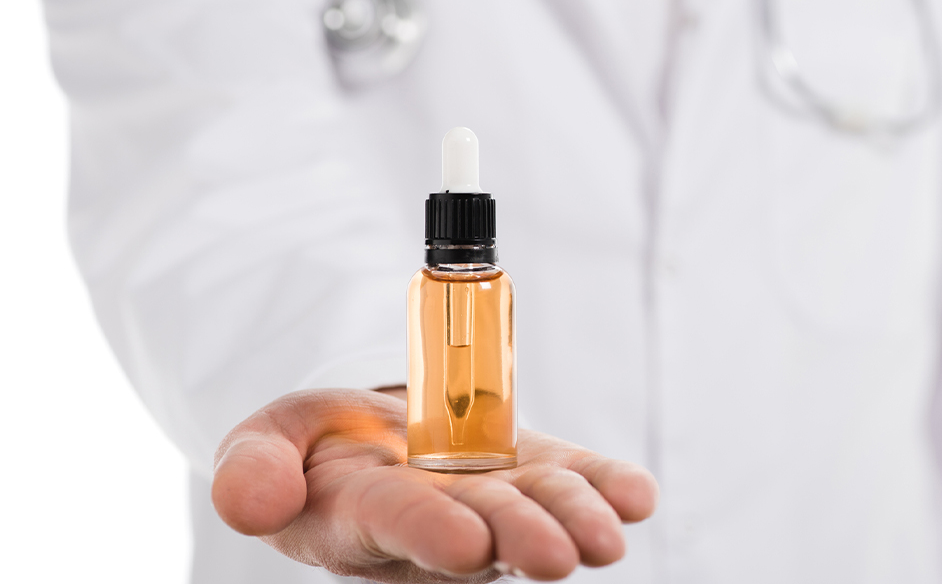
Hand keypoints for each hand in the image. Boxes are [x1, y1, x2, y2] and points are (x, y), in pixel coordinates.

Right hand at [211, 388, 657, 581]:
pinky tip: (636, 495)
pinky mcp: (536, 468)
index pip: (398, 524)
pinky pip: (577, 477)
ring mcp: (496, 496)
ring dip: (576, 520)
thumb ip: (255, 469)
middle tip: (556, 558)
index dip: (429, 533)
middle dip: (519, 539)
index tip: (463, 545)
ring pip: (539, 508)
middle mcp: (441, 518)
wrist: (371, 436)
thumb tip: (253, 504)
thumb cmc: (315, 444)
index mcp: (366, 513)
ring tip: (608, 538)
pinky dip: (609, 485)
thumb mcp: (264, 439)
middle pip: (484, 530)